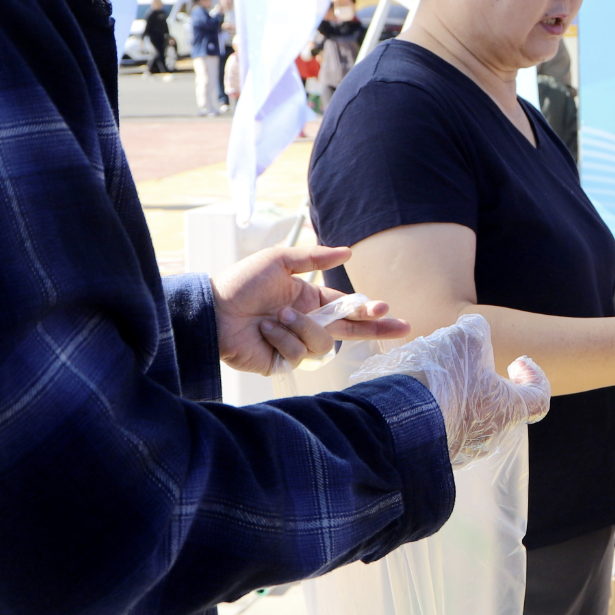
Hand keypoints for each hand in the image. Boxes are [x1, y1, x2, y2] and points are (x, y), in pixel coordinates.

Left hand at [212, 245, 409, 376]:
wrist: (212, 312)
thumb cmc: (240, 284)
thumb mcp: (278, 261)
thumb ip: (314, 257)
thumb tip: (348, 252)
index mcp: (309, 299)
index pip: (346, 306)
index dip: (368, 309)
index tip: (386, 308)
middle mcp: (306, 322)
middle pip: (350, 330)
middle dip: (376, 328)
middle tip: (403, 328)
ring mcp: (296, 344)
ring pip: (322, 342)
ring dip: (300, 326)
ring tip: (275, 317)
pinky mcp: (283, 362)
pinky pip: (298, 353)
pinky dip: (281, 338)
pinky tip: (264, 331)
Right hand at [353, 315, 549, 468]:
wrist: (399, 420)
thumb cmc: (442, 378)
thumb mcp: (465, 337)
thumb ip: (478, 329)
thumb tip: (475, 328)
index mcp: (509, 409)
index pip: (540, 399)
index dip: (534, 378)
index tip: (515, 363)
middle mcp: (492, 437)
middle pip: (502, 408)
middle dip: (489, 384)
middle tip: (467, 365)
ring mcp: (464, 451)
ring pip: (472, 421)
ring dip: (462, 399)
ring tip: (438, 379)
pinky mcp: (439, 457)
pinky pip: (447, 433)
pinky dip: (441, 414)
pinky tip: (422, 397)